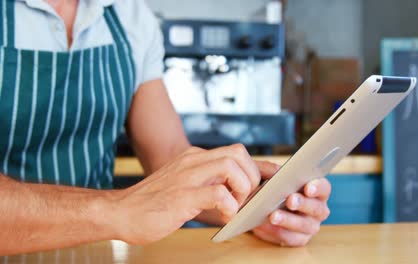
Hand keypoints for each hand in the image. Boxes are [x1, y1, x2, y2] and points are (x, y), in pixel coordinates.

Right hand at [109, 144, 259, 243]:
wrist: (120, 212)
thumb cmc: (153, 204)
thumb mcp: (184, 187)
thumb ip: (208, 185)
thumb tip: (238, 197)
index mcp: (194, 158)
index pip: (236, 152)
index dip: (259, 165)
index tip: (274, 177)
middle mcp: (192, 161)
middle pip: (239, 153)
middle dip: (252, 177)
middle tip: (244, 198)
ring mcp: (187, 176)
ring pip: (232, 166)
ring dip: (242, 189)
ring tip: (234, 206)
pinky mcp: (182, 195)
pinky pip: (218, 193)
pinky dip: (229, 206)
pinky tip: (222, 216)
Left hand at [252, 161, 330, 246]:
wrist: (254, 206)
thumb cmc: (265, 187)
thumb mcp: (264, 174)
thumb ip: (271, 170)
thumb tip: (276, 172)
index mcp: (315, 190)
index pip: (324, 188)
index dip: (318, 187)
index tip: (308, 188)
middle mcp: (317, 209)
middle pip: (317, 208)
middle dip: (303, 204)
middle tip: (290, 201)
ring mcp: (310, 226)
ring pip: (305, 226)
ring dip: (289, 221)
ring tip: (273, 216)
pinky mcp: (298, 239)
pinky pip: (291, 238)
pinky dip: (277, 232)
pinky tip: (264, 226)